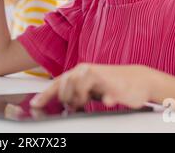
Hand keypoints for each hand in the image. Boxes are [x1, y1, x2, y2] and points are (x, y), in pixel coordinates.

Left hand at [30, 64, 157, 109]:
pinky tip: (106, 100)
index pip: (57, 82)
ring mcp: (101, 77)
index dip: (45, 94)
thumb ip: (75, 94)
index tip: (35, 104)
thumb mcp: (90, 89)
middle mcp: (86, 71)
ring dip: (78, 98)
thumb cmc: (112, 84)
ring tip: (85, 103)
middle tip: (76, 104)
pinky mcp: (116, 87)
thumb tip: (63, 105)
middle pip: (64, 84)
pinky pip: (108, 94)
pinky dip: (106, 98)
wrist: (139, 80)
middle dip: (65, 98)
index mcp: (79, 72)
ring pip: (79, 86)